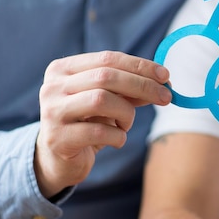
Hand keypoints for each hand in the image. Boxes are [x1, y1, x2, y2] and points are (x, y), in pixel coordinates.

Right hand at [35, 51, 171, 197]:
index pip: (107, 58)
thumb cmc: (87, 123)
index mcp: (63, 69)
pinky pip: (99, 132)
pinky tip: (117, 139)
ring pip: (101, 100)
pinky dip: (118, 136)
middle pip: (105, 76)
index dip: (139, 65)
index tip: (165, 75)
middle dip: (142, 85)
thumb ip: (129, 89)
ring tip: (127, 123)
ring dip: (126, 113)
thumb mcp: (108, 101)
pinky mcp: (58, 139)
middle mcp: (52, 87)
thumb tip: (163, 81)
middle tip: (166, 97)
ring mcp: (52, 112)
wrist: (59, 159)